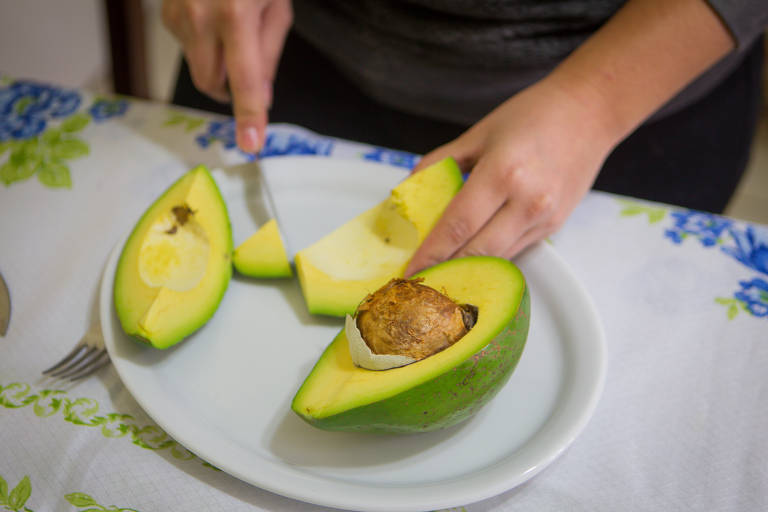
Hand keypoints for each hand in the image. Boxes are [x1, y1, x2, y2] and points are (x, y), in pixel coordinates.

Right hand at [162, 0, 292, 151]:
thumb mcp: (277, 7)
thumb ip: (269, 55)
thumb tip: (262, 98)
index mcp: (237, 15)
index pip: (245, 80)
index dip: (249, 116)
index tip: (251, 144)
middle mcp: (200, 17)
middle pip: (211, 83)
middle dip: (229, 91)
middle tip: (246, 78)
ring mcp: (177, 15)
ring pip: (198, 68)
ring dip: (217, 63)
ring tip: (231, 28)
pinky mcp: (165, 14)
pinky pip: (186, 48)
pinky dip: (203, 45)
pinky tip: (212, 19)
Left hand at [404, 77, 618, 275]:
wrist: (589, 111)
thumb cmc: (532, 115)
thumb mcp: (479, 132)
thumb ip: (441, 162)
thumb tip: (409, 189)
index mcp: (503, 173)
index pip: (457, 225)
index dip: (431, 253)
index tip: (410, 272)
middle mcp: (527, 201)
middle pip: (477, 251)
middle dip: (445, 270)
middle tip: (420, 281)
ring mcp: (544, 217)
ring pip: (497, 258)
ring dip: (467, 270)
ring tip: (439, 274)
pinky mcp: (554, 226)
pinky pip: (515, 250)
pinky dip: (491, 257)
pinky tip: (471, 258)